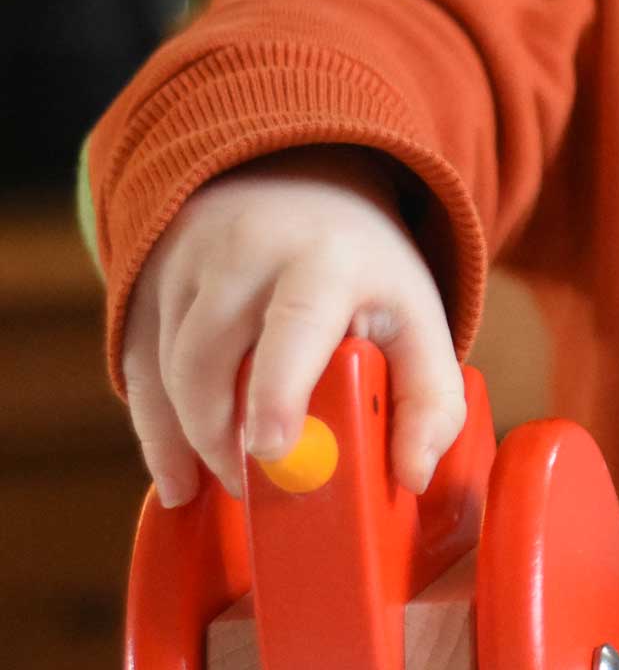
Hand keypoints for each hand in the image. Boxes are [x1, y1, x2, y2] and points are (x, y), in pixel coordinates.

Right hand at [122, 146, 466, 507]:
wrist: (299, 181)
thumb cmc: (364, 271)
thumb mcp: (418, 320)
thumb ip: (430, 399)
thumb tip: (412, 476)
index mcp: (324, 259)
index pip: (296, 322)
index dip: (279, 388)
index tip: (271, 450)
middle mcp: (243, 253)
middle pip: (211, 358)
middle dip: (224, 436)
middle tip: (257, 489)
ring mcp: (185, 264)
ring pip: (166, 370)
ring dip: (190, 439)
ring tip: (229, 481)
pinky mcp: (146, 284)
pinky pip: (138, 368)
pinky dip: (155, 429)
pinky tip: (179, 475)